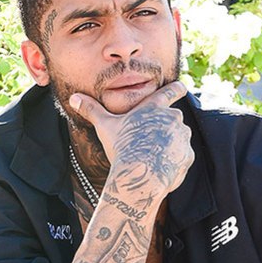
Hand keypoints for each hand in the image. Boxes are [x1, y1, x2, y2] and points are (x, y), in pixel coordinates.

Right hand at [70, 81, 193, 197]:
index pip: (172, 91)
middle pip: (173, 119)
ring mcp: (183, 137)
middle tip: (150, 142)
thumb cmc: (122, 148)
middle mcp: (173, 118)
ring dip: (171, 145)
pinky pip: (182, 157)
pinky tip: (160, 169)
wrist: (139, 176)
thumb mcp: (105, 126)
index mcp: (155, 107)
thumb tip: (73, 98)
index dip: (177, 88)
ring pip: (179, 139)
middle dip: (165, 129)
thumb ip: (92, 110)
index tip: (182, 87)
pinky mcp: (187, 156)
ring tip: (153, 158)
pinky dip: (174, 162)